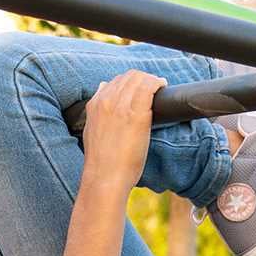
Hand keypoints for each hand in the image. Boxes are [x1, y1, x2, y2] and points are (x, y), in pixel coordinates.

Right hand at [80, 72, 164, 192]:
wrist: (103, 179)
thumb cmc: (101, 162)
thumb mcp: (92, 132)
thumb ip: (97, 113)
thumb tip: (103, 91)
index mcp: (94, 105)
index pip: (116, 81)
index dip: (132, 83)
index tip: (142, 90)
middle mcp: (106, 101)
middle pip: (129, 76)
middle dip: (144, 79)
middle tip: (154, 88)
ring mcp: (121, 106)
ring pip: (139, 78)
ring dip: (152, 81)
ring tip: (160, 88)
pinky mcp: (136, 114)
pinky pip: (149, 86)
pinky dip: (158, 84)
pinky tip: (163, 88)